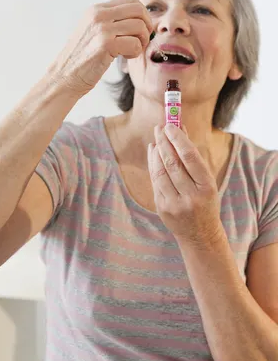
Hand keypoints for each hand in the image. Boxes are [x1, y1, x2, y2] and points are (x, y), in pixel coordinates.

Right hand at [49, 0, 153, 96]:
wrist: (64, 76)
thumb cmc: (82, 58)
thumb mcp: (93, 31)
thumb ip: (111, 21)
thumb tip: (140, 18)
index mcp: (96, 9)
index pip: (131, 1)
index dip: (143, 15)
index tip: (141, 30)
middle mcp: (98, 15)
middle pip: (139, 10)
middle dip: (147, 26)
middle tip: (142, 41)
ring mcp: (101, 28)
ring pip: (139, 27)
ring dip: (142, 41)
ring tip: (131, 51)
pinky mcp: (105, 44)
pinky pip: (134, 44)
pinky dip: (135, 53)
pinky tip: (125, 57)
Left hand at [148, 123, 223, 246]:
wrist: (200, 235)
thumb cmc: (205, 201)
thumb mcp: (207, 180)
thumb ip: (193, 156)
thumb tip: (181, 128)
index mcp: (207, 187)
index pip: (190, 157)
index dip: (178, 139)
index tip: (170, 125)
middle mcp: (191, 196)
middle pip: (172, 163)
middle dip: (164, 142)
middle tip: (159, 128)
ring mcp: (175, 204)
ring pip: (160, 172)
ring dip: (156, 152)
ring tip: (156, 139)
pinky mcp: (162, 208)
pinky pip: (155, 181)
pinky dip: (153, 164)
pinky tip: (153, 153)